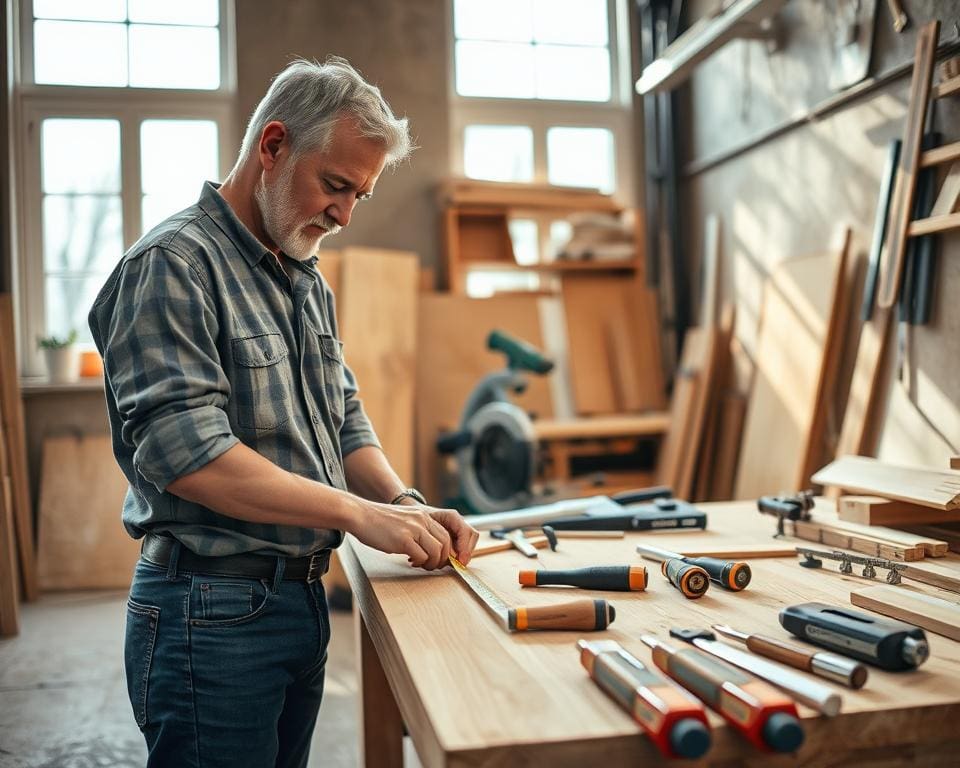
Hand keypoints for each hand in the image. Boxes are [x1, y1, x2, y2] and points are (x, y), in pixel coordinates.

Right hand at [349, 500, 479, 569]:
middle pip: (446, 543)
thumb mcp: (405, 520)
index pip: (446, 534)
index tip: (441, 559)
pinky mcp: (403, 539)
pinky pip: (422, 556)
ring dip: (432, 563)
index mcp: (424, 515)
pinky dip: (420, 563)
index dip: (447, 550)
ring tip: (422, 565)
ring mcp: (414, 529)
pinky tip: (411, 562)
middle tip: (433, 566)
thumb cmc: (379, 521)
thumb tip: (428, 549)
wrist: (360, 515)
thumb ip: (418, 530)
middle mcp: (422, 520)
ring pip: (437, 551)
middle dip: (443, 559)